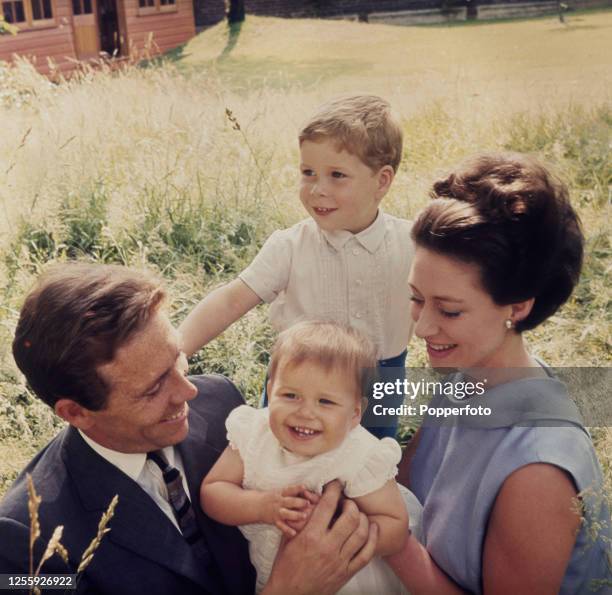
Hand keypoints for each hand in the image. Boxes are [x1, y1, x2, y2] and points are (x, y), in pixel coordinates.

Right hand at [262, 481, 377, 594]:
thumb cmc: (286, 566)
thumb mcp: (288, 539)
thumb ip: (301, 519)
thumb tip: (312, 500)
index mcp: (311, 536)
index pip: (327, 505)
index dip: (334, 489)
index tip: (336, 484)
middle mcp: (328, 547)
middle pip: (351, 517)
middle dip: (350, 504)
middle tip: (346, 501)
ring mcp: (340, 562)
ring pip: (362, 533)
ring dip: (362, 518)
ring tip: (357, 513)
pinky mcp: (346, 573)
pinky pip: (366, 554)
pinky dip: (373, 538)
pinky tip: (372, 528)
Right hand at [262, 484, 312, 536]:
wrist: (257, 505)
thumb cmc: (273, 497)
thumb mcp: (280, 492)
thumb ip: (292, 492)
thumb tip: (307, 490)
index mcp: (282, 493)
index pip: (290, 489)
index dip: (297, 488)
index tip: (304, 487)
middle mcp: (279, 502)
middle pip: (290, 501)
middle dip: (299, 502)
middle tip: (308, 503)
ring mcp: (277, 512)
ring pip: (286, 514)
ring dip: (295, 515)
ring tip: (304, 516)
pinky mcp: (275, 521)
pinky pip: (281, 526)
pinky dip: (287, 530)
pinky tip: (294, 533)